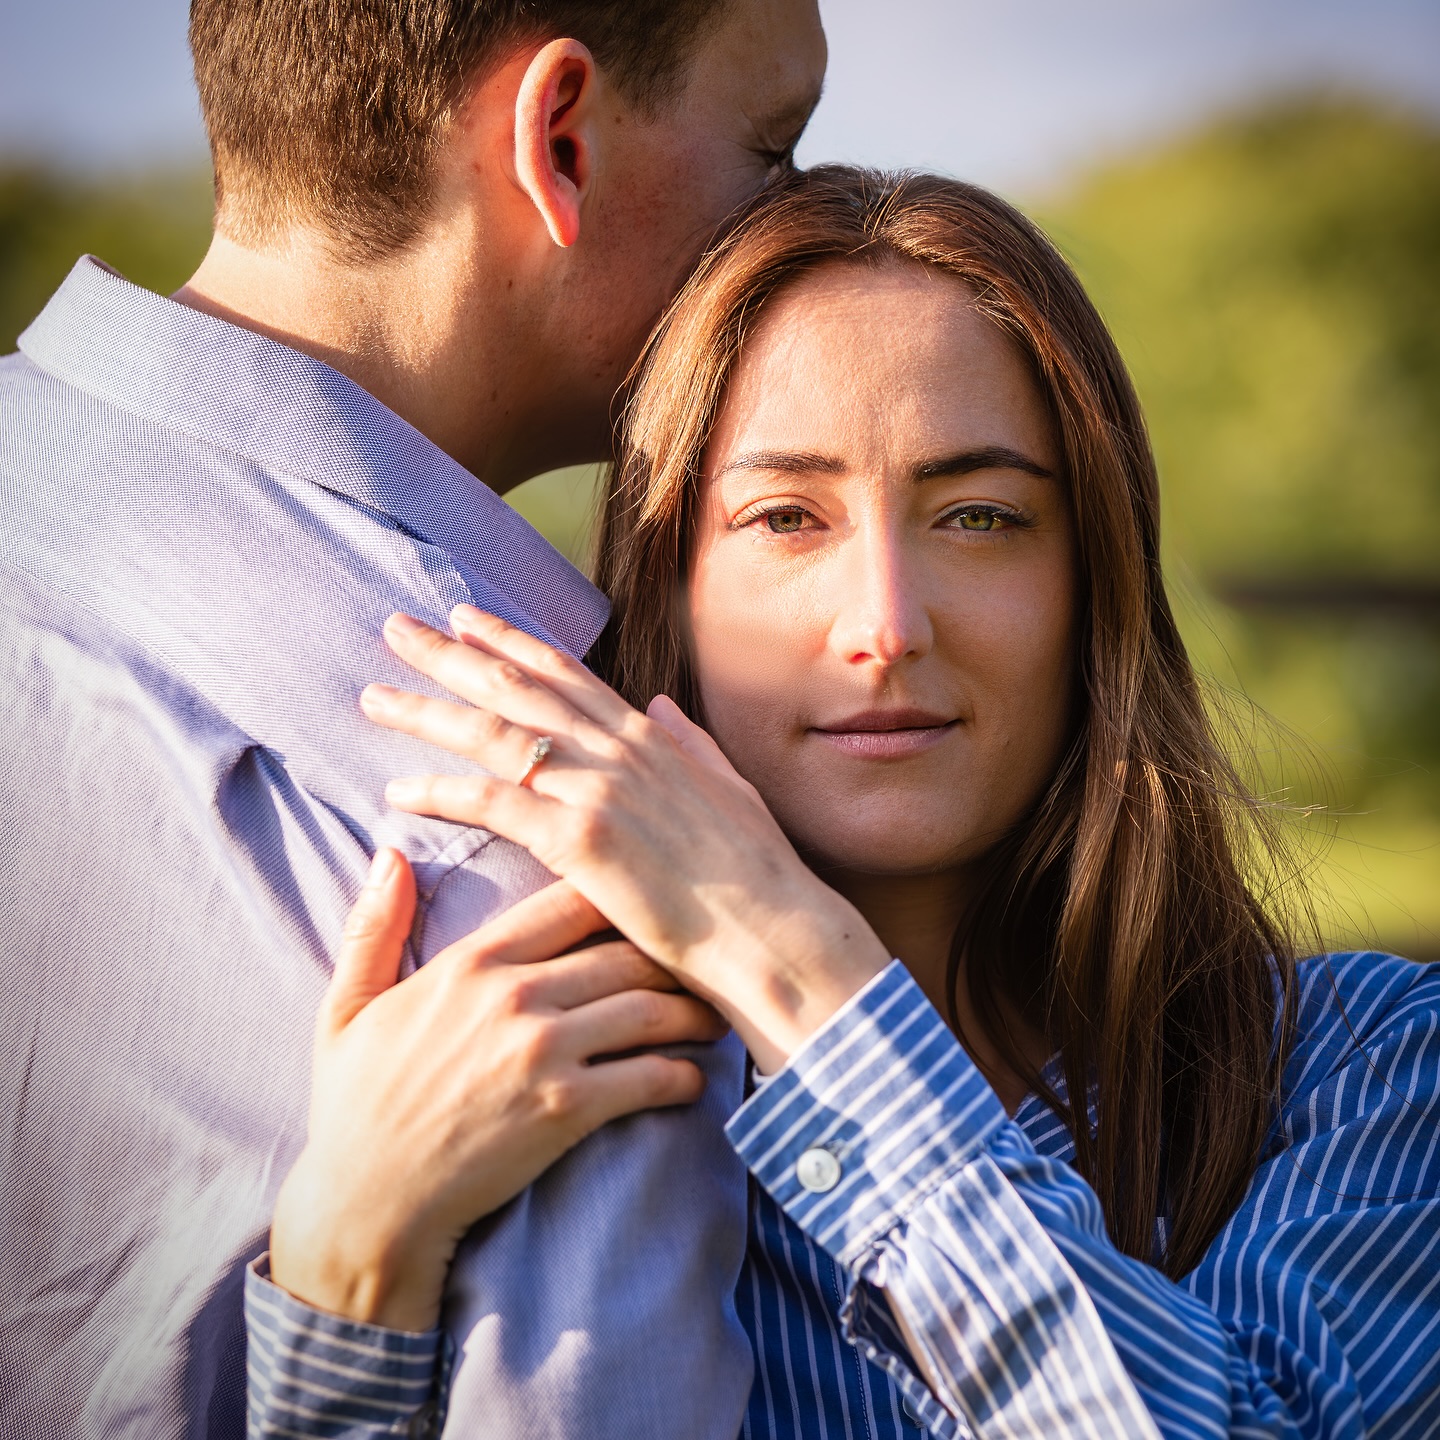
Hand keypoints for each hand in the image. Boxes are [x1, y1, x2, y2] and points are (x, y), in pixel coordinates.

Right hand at [270, 848, 725, 1332]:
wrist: (366, 1204)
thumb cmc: (355, 1106)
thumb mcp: (347, 1007)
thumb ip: (374, 927)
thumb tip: (390, 854)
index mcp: (473, 963)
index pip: (569, 901)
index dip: (618, 894)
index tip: (651, 901)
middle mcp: (516, 996)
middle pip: (625, 949)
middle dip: (672, 953)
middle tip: (705, 960)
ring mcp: (546, 1052)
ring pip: (650, 1007)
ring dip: (693, 1011)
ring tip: (715, 1014)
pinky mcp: (568, 1110)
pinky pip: (650, 1077)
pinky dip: (683, 1075)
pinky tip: (693, 1078)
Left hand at [359, 606, 891, 1073]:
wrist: (777, 932)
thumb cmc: (759, 876)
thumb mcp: (729, 792)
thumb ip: (690, 745)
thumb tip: (663, 706)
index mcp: (649, 738)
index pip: (564, 673)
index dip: (509, 640)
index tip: (464, 616)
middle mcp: (618, 749)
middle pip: (517, 687)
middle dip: (451, 652)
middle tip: (396, 627)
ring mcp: (599, 789)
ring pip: (493, 733)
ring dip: (428, 711)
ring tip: (374, 696)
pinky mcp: (582, 839)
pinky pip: (494, 804)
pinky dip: (442, 792)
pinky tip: (398, 791)